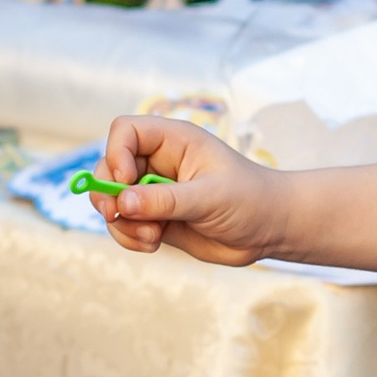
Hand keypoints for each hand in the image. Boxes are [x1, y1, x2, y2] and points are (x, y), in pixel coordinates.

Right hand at [91, 115, 283, 265]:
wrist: (269, 230)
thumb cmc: (250, 200)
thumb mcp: (209, 198)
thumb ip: (165, 200)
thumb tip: (123, 202)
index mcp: (173, 141)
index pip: (125, 132)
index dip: (115, 153)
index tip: (124, 182)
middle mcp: (158, 162)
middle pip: (109, 167)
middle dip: (107, 194)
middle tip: (115, 215)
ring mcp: (154, 191)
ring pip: (114, 201)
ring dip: (122, 222)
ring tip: (152, 237)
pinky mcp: (155, 218)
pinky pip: (125, 225)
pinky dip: (129, 237)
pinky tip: (153, 244)